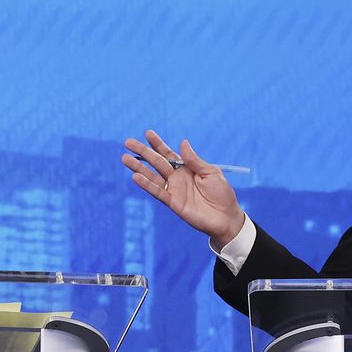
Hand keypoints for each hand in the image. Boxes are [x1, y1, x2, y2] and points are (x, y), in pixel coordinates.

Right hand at [123, 131, 246, 243]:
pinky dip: (146, 185)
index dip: (158, 144)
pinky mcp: (172, 202)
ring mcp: (173, 190)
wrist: (226, 218)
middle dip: (143, 152)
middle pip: (156, 162)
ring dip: (138, 167)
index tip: (147, 133)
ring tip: (124, 158)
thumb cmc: (222, 194)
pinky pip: (157, 192)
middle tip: (128, 142)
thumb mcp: (211, 172)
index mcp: (187, 168)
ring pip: (152, 176)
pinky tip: (135, 177)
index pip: (169, 153)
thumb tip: (182, 143)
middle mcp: (177, 178)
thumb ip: (194, 160)